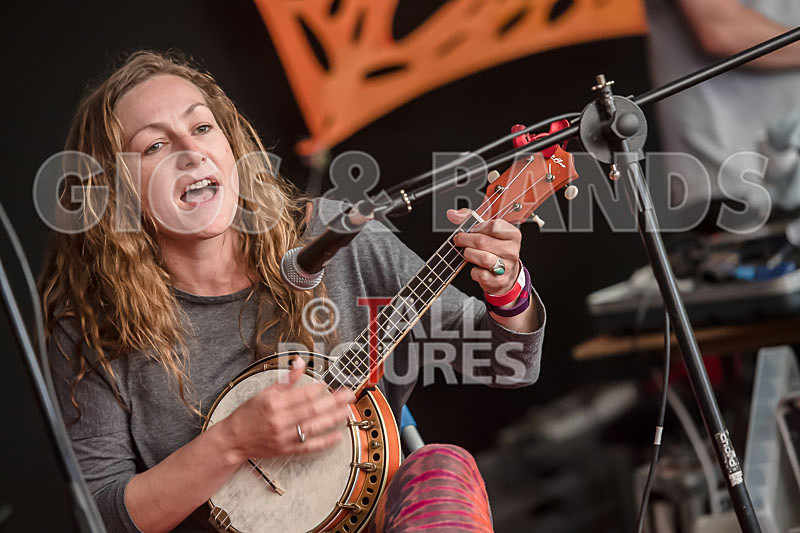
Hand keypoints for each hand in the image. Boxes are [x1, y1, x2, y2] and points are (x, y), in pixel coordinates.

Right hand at [223, 358, 354, 462]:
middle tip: (348, 394)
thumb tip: (300, 363)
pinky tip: (337, 436)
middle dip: (334, 401)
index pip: (302, 394)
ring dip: (333, 419)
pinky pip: (309, 446)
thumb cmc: (248, 415)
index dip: (319, 389)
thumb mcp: (264, 392)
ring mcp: (284, 436)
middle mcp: (280, 420)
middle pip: (312, 410)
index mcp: (274, 403)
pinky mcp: (286, 450)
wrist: (233, 440)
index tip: (331, 384)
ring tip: (347, 411)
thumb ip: (286, 380)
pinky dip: (324, 442)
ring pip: (314, 427)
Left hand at [448, 208, 521, 294]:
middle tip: (459, 240)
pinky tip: (475, 267)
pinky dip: (473, 271)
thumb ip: (470, 218)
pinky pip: (481, 274)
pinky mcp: (500, 280)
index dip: (477, 227)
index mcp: (513, 234)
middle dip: (466, 240)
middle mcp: (512, 250)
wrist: (506, 273)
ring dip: (469, 254)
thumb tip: (452, 214)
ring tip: (467, 253)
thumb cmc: (495, 248)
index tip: (471, 230)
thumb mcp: (487, 230)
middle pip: (483, 241)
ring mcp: (507, 266)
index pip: (493, 226)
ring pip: (483, 258)